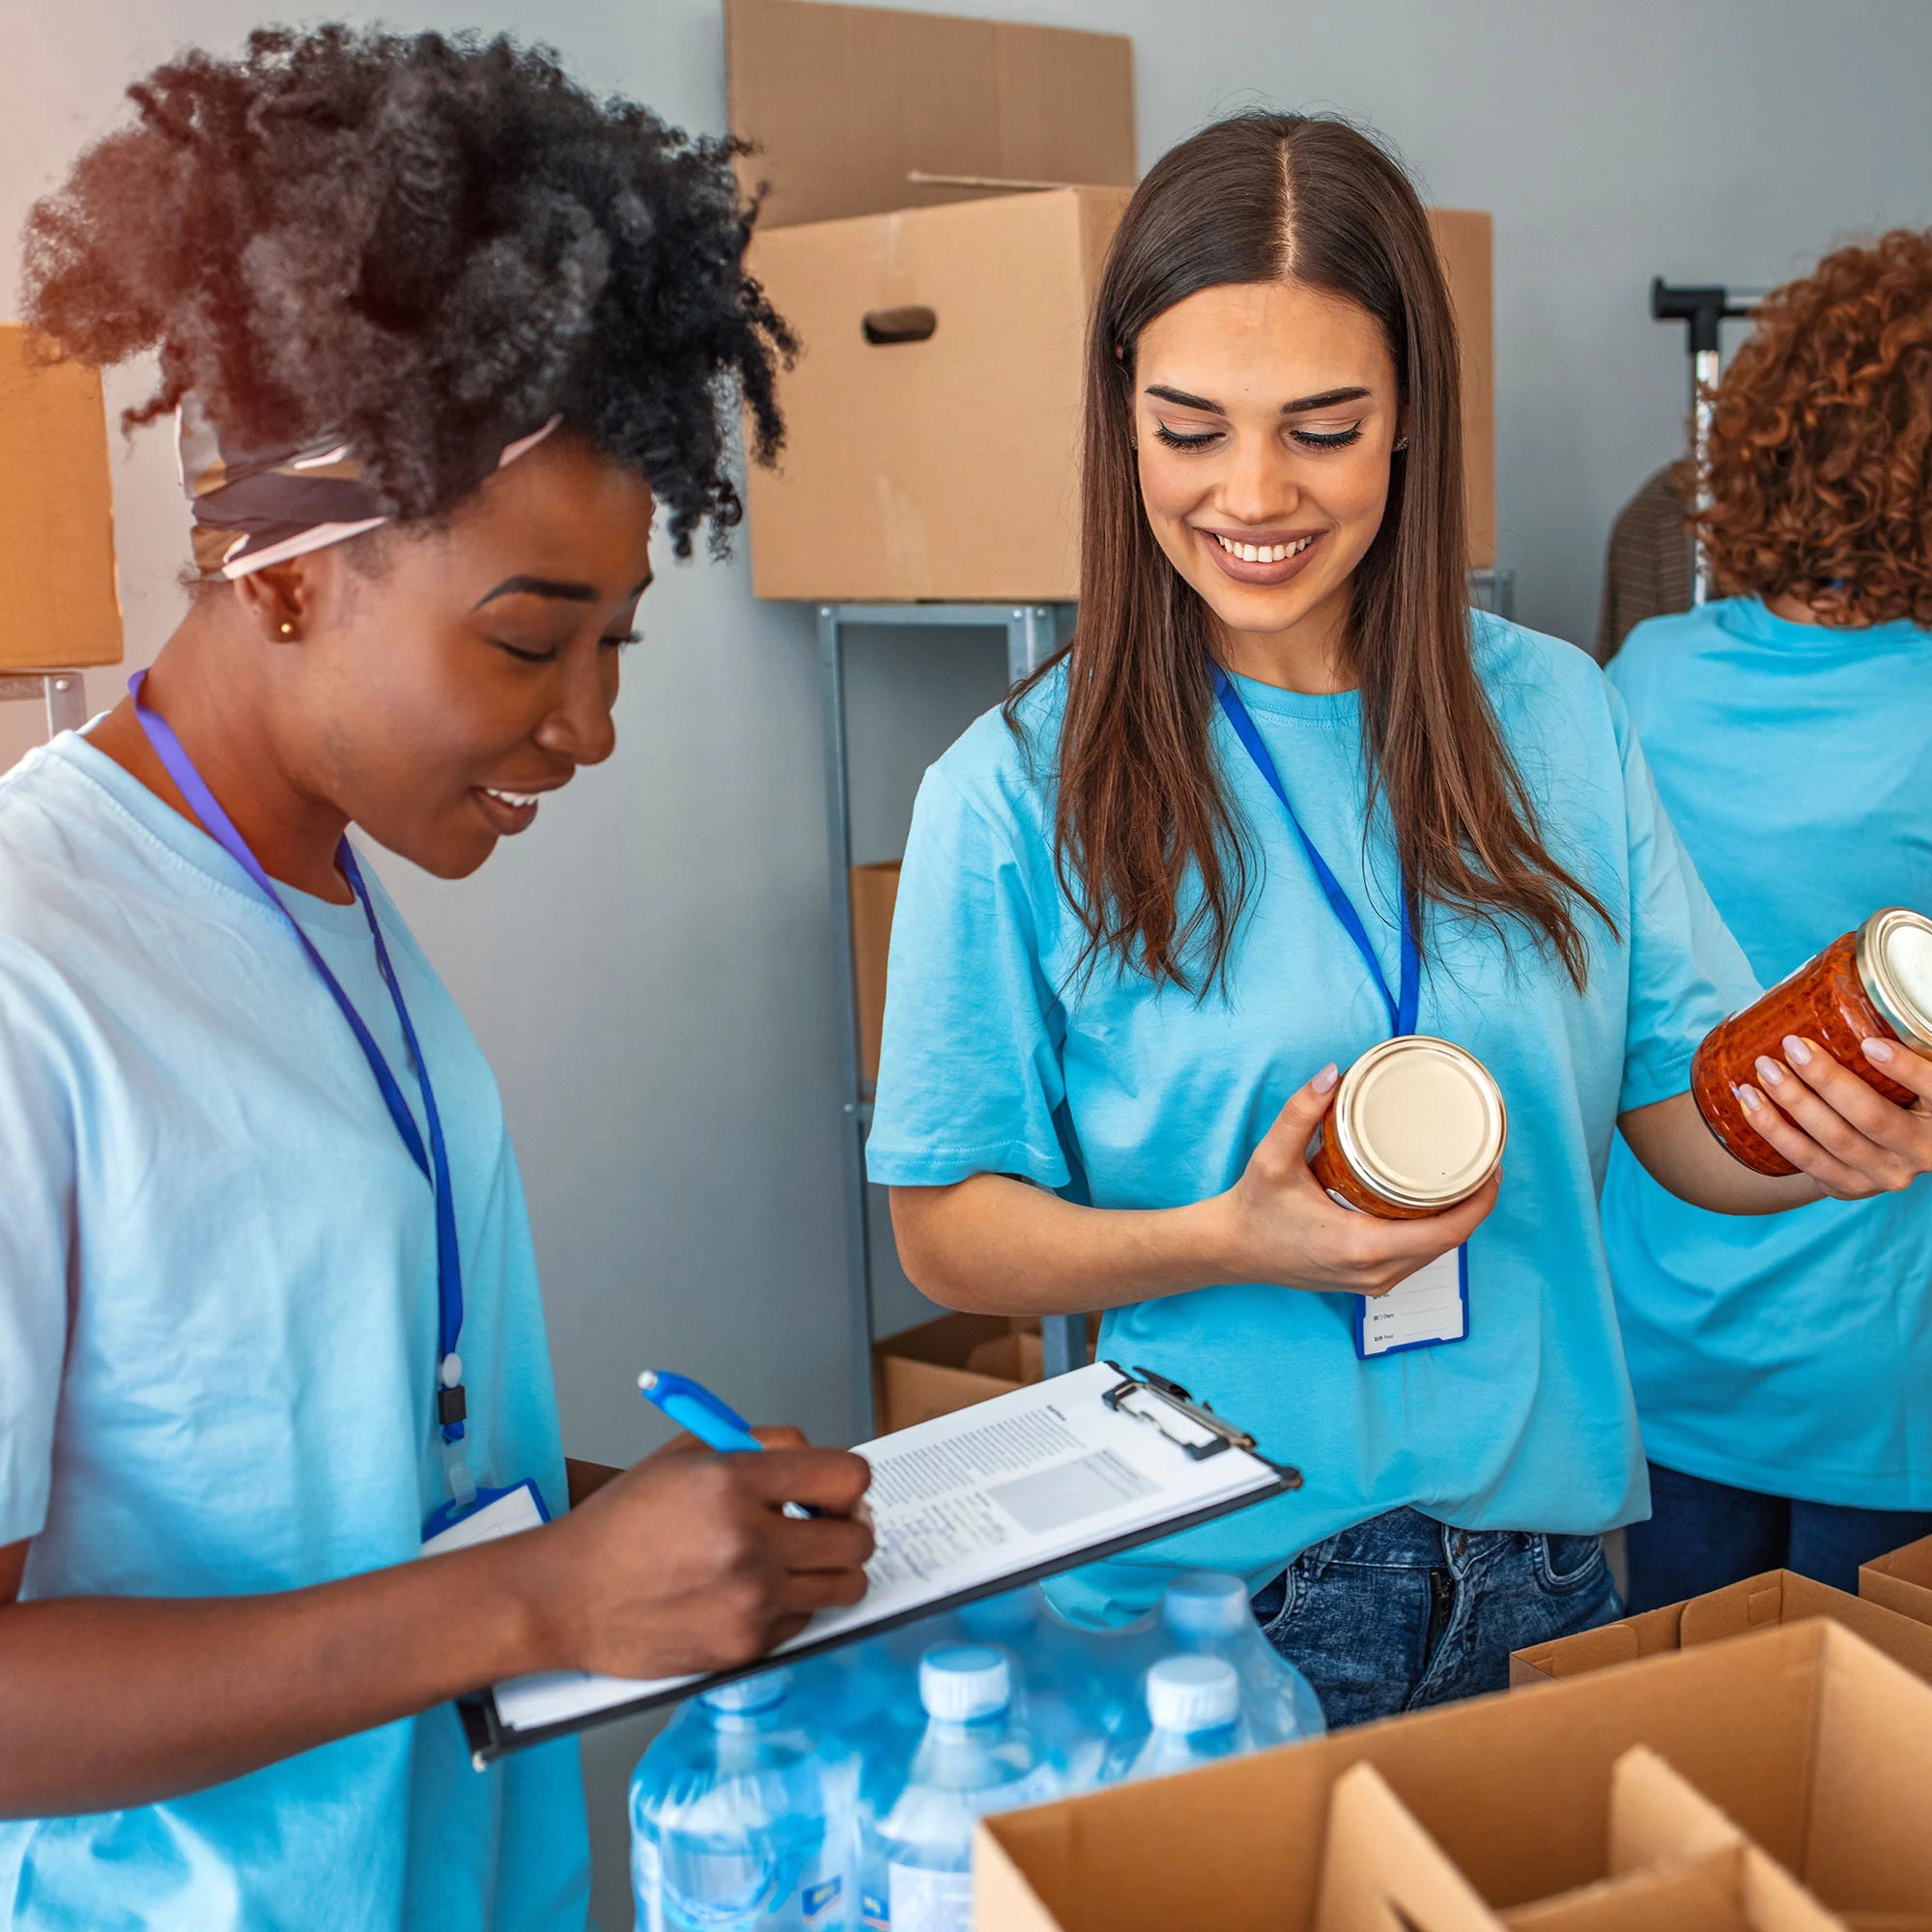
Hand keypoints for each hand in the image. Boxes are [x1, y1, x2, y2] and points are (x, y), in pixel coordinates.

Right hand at [521, 1428, 874, 1680]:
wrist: (566, 1596)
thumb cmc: (622, 1521)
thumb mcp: (687, 1455)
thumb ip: (761, 1445)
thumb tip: (820, 1463)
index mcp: (734, 1482)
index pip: (847, 1477)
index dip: (848, 1482)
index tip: (835, 1489)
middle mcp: (749, 1542)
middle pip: (858, 1538)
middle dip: (848, 1526)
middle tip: (824, 1524)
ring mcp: (750, 1601)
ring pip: (845, 1585)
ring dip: (831, 1569)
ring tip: (798, 1559)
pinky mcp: (745, 1647)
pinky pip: (805, 1621)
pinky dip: (791, 1605)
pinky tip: (752, 1591)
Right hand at [1209, 1061, 1499, 1295]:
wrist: (1231, 1250)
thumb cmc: (1253, 1209)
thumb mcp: (1272, 1157)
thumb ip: (1301, 1113)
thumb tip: (1333, 1074)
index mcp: (1362, 1247)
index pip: (1448, 1233)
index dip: (1481, 1201)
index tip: (1492, 1168)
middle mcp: (1375, 1273)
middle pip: (1450, 1243)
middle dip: (1474, 1205)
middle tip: (1482, 1162)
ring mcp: (1373, 1283)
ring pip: (1436, 1254)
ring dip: (1456, 1220)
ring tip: (1465, 1179)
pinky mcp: (1368, 1283)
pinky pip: (1417, 1258)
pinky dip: (1434, 1234)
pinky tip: (1436, 1206)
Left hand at [1736, 1034, 1931, 1198]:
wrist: (1881, 1149)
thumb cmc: (1897, 1090)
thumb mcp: (1910, 1074)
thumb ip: (1900, 1044)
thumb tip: (1855, 985)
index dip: (1905, 1069)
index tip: (1870, 1044)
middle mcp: (1921, 1152)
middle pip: (1871, 1117)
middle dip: (1826, 1080)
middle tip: (1792, 1046)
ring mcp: (1884, 1174)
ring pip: (1833, 1140)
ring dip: (1791, 1102)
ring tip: (1763, 1068)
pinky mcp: (1849, 1186)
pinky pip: (1806, 1160)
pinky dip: (1772, 1129)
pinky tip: (1749, 1100)